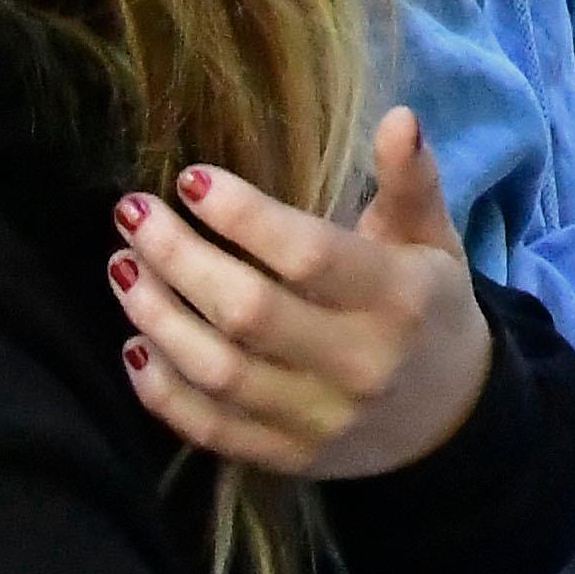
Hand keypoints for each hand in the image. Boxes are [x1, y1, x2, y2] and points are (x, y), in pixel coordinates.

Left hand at [113, 109, 495, 483]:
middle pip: (247, 312)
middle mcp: (360, 363)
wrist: (451, 421)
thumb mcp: (433, 240)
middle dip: (176, 257)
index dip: (241, 215)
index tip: (191, 179)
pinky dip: (162, 391)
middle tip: (132, 213)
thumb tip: (397, 117)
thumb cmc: (429, 310)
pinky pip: (210, 429)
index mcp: (399, 299)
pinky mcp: (290, 456)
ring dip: (156, 316)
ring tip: (122, 267)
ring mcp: (322, 418)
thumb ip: (410, 181)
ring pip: (218, 371)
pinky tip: (135, 345)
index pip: (307, 255)